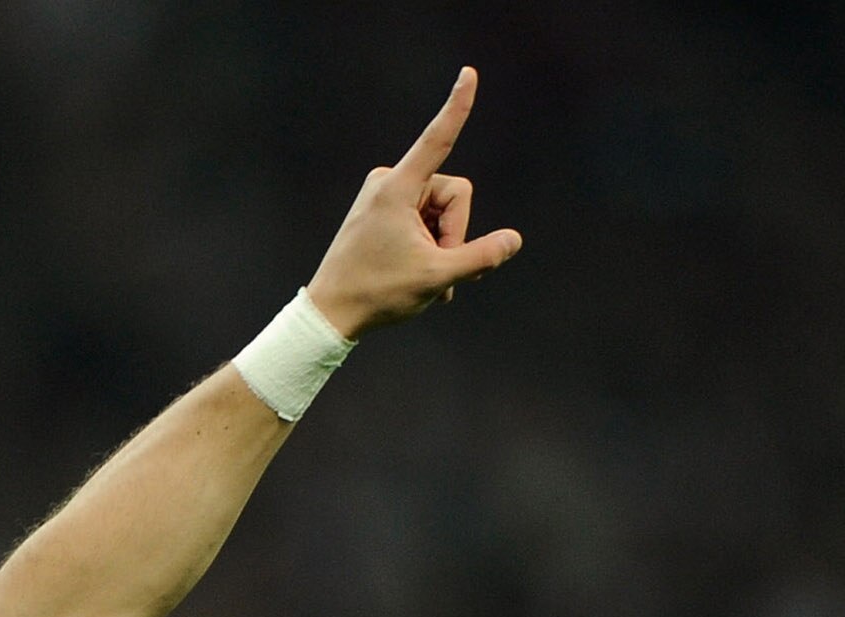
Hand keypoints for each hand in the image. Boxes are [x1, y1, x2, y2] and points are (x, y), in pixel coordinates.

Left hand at [305, 67, 523, 340]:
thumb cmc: (376, 295)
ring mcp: (384, 195)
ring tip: (422, 277)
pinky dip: (428, 247)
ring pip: (441, 211)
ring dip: (442, 245)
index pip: (438, 139)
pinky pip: (423, 219)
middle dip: (453, 234)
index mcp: (397, 189)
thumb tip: (514, 240)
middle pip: (453, 196)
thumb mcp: (436, 278)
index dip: (457, 106)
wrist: (330, 315)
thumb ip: (480, 256)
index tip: (468, 73)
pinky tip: (417, 273)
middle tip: (435, 269)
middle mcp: (388, 182)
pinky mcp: (382, 209)